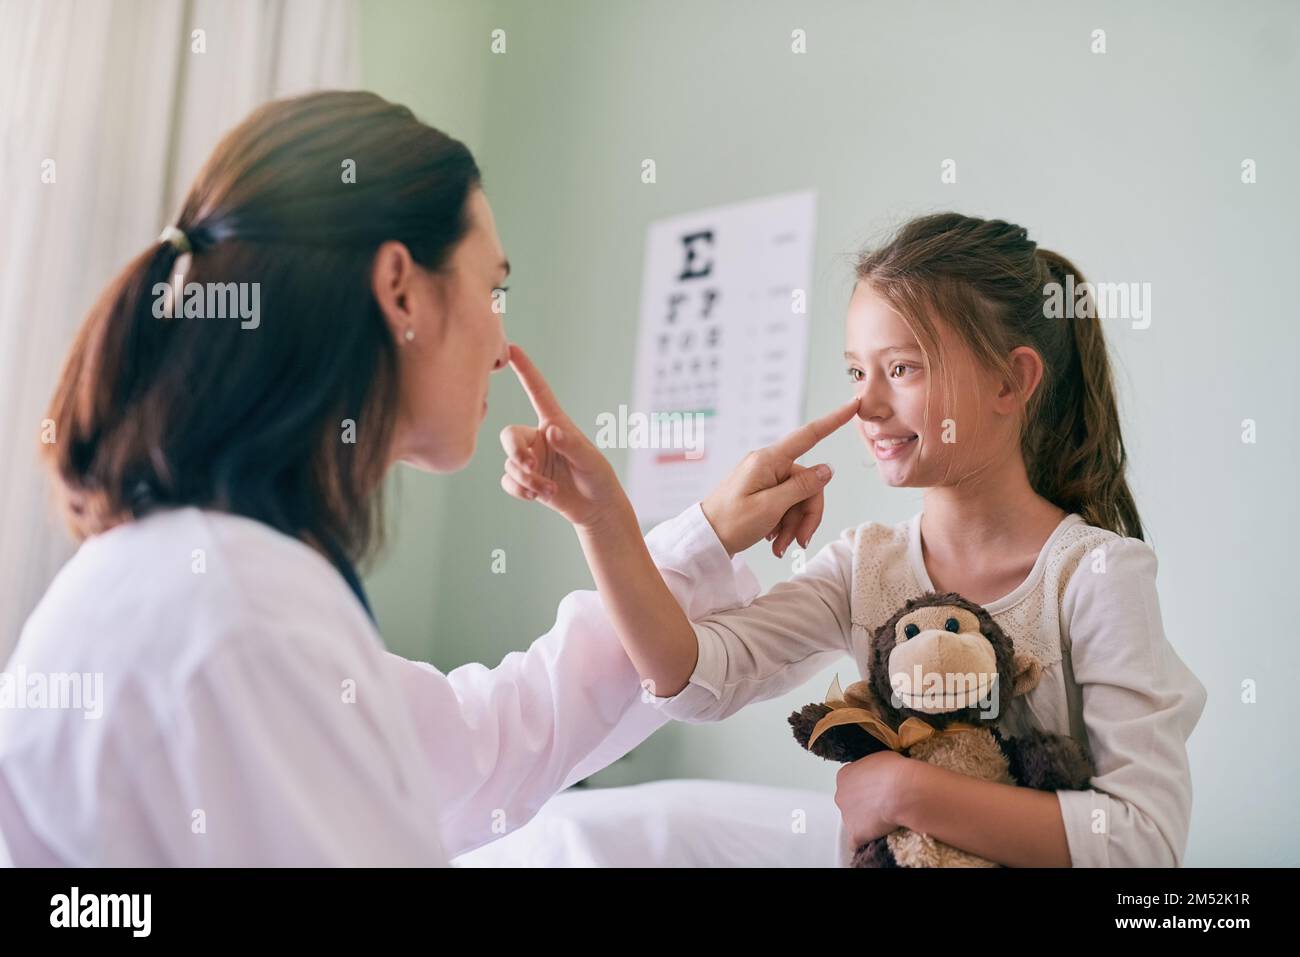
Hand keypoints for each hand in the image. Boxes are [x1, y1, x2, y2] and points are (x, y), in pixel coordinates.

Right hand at [499, 343, 626, 528]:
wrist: (596, 508)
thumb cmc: (598, 477)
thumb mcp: (590, 460)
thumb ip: (571, 445)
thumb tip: (551, 432)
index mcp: (555, 423)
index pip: (538, 392)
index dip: (526, 370)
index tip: (513, 349)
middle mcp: (539, 438)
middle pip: (509, 435)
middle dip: (515, 452)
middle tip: (530, 466)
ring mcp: (531, 459)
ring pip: (510, 463)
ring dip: (527, 479)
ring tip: (549, 490)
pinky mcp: (526, 480)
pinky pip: (508, 480)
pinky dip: (520, 490)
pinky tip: (537, 496)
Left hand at [701, 398, 859, 556]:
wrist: (705, 540)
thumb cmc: (731, 522)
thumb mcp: (770, 507)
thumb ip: (801, 486)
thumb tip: (827, 469)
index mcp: (768, 461)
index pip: (808, 435)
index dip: (833, 420)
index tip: (853, 405)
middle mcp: (768, 465)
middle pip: (808, 483)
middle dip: (807, 515)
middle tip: (798, 541)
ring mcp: (765, 479)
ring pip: (799, 499)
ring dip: (794, 525)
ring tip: (779, 546)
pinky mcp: (763, 492)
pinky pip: (786, 505)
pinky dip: (784, 525)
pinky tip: (773, 540)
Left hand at [834, 750, 910, 846]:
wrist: (901, 790)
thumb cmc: (894, 770)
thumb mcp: (882, 759)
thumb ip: (873, 769)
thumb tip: (879, 773)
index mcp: (844, 775)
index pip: (849, 782)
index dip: (864, 787)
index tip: (877, 790)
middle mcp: (840, 795)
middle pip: (849, 802)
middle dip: (862, 804)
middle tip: (882, 805)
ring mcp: (846, 816)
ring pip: (853, 821)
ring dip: (865, 822)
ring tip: (884, 821)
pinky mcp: (855, 834)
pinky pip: (856, 841)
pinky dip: (864, 841)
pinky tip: (875, 838)